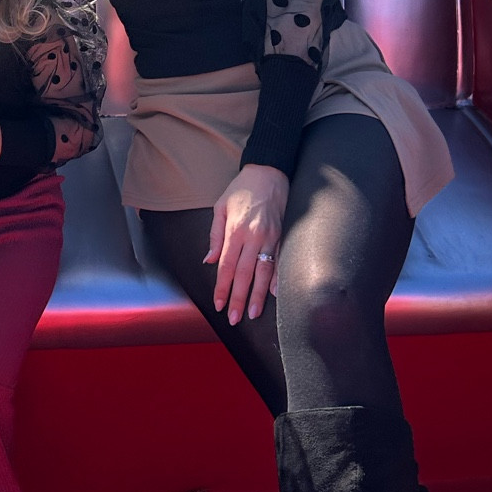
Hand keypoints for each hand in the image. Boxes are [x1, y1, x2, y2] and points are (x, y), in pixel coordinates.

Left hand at [206, 165, 288, 326]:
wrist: (268, 172)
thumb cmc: (241, 189)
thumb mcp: (220, 207)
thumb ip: (215, 236)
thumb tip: (209, 261)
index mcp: (235, 230)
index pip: (226, 266)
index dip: (222, 288)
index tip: (219, 305)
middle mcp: (253, 236)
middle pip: (244, 274)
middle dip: (238, 298)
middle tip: (235, 319)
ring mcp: (270, 237)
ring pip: (263, 272)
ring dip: (258, 295)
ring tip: (253, 313)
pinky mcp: (282, 235)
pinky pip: (279, 261)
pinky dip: (278, 278)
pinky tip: (275, 294)